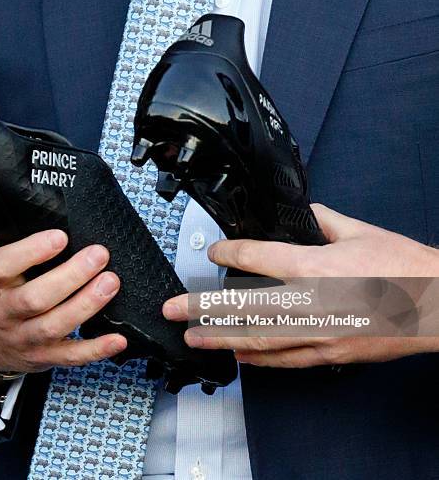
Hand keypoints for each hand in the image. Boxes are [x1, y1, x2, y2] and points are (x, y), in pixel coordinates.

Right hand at [0, 229, 126, 375]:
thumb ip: (20, 252)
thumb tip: (61, 225)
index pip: (3, 266)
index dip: (31, 251)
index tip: (61, 236)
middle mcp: (4, 313)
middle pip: (35, 298)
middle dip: (71, 276)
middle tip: (98, 255)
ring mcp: (23, 338)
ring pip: (53, 326)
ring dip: (86, 305)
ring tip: (110, 283)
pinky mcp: (42, 358)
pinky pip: (70, 357)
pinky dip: (96, 349)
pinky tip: (118, 339)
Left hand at [164, 204, 438, 366]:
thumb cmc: (403, 267)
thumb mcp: (359, 232)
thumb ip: (322, 221)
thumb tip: (301, 214)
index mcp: (314, 267)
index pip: (256, 258)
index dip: (228, 253)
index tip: (212, 252)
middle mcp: (308, 303)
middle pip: (242, 306)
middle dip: (201, 309)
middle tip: (171, 311)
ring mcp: (317, 333)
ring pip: (258, 339)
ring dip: (220, 339)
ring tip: (192, 339)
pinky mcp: (330, 353)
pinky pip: (286, 359)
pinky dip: (260, 359)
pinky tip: (240, 358)